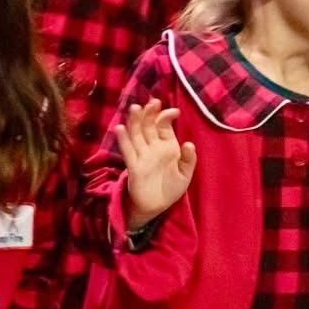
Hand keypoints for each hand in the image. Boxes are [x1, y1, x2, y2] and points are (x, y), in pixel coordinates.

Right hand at [118, 99, 196, 231]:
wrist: (156, 206)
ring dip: (135, 121)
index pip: (164, 126)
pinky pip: (128, 151)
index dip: (167, 117)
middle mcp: (153, 147)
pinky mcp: (133, 165)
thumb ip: (189, 160)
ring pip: (137, 134)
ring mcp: (142, 155)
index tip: (174, 111)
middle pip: (149, 126)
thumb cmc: (171, 188)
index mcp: (168, 146)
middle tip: (152, 102)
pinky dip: (123, 140)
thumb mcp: (185, 175)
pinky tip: (119, 128)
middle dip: (150, 113)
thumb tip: (189, 143)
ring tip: (134, 108)